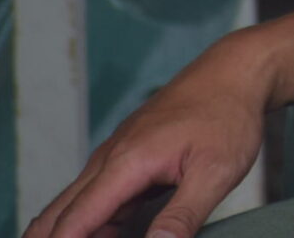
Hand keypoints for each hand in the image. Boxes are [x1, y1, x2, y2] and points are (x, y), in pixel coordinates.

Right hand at [23, 42, 272, 237]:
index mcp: (126, 163)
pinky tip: (103, 235)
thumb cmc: (228, 115)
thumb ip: (183, 215)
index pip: (75, 221)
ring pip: (74, 206)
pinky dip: (89, 222)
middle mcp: (110, 159)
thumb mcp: (216, 171)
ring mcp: (115, 156)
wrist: (234, 72)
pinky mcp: (126, 158)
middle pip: (59, 215)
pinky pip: (96, 196)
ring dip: (69, 234)